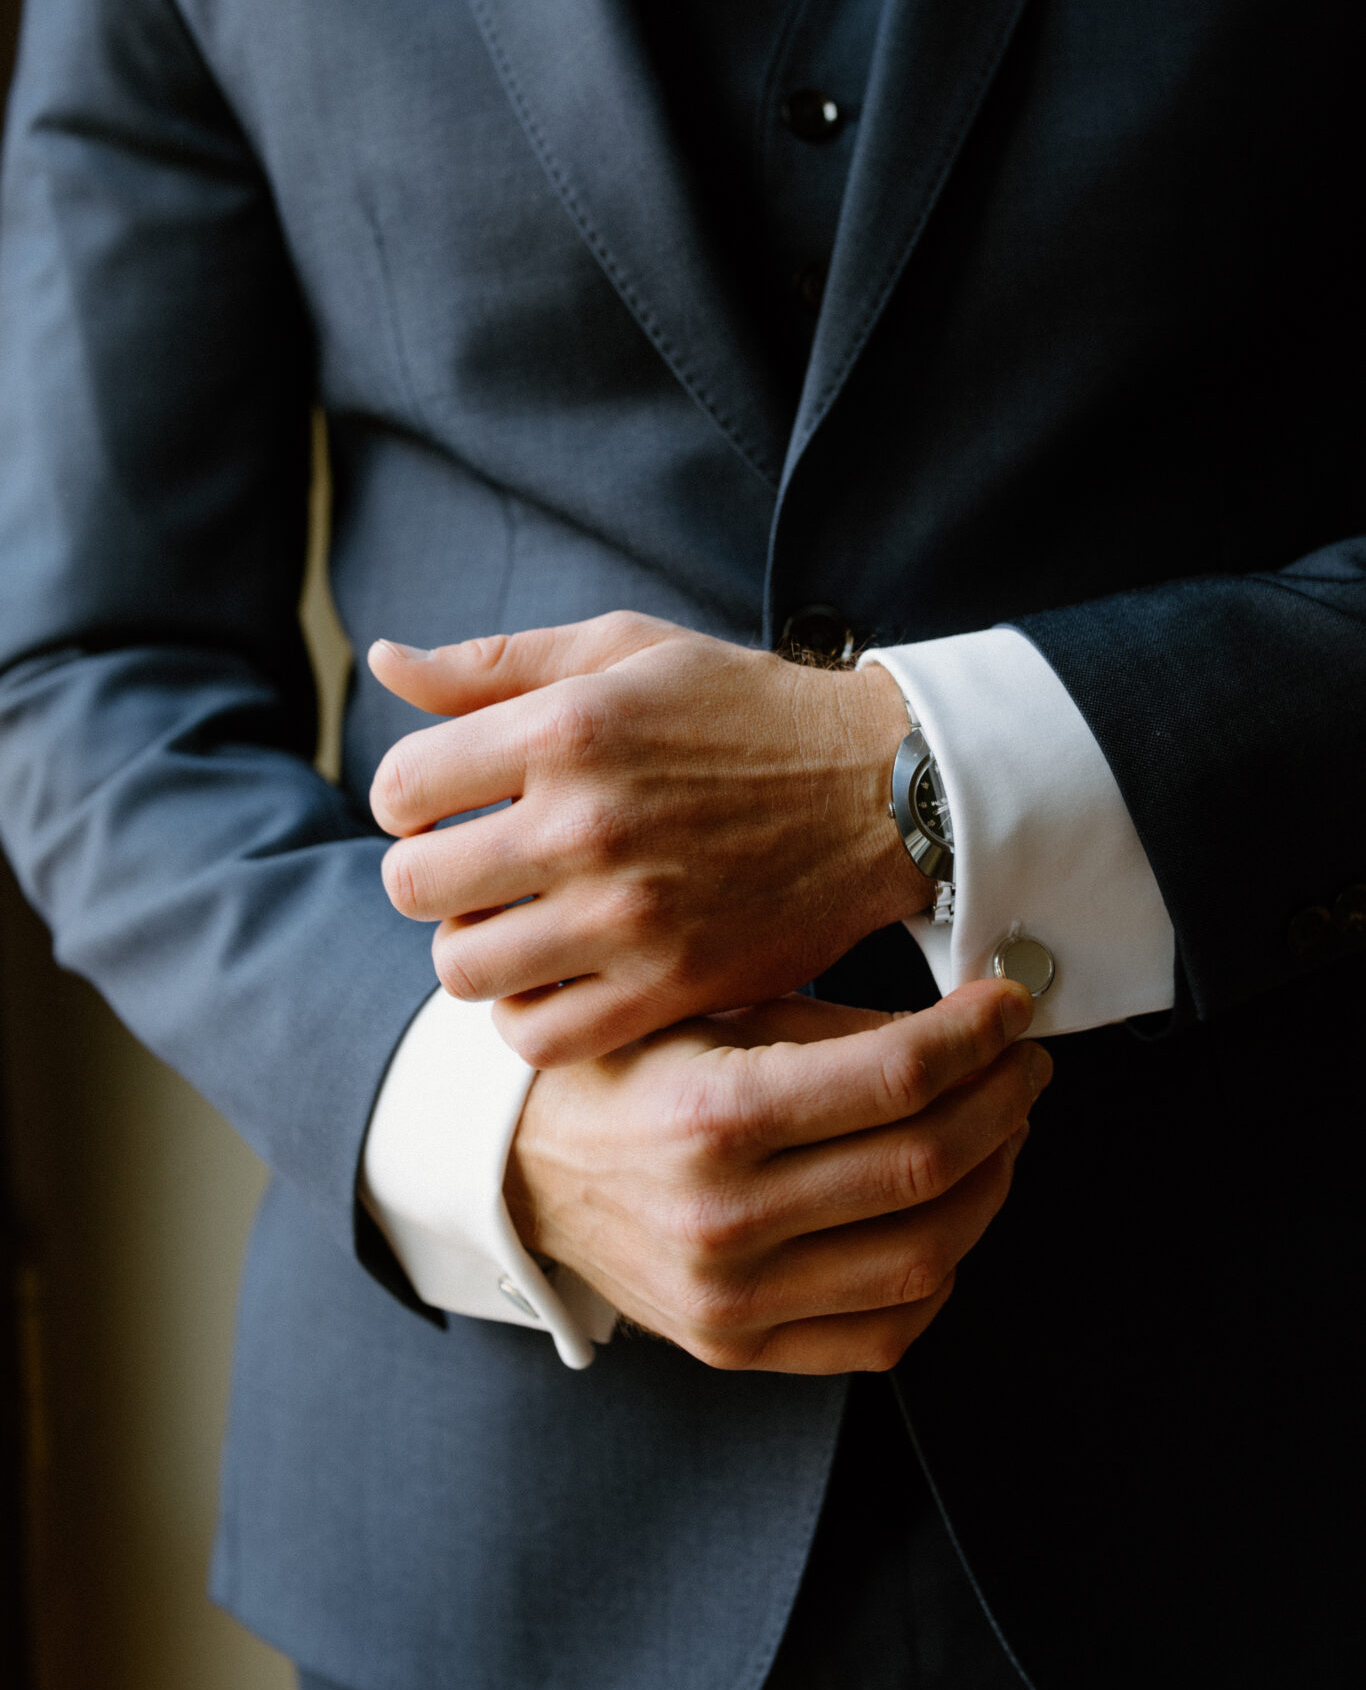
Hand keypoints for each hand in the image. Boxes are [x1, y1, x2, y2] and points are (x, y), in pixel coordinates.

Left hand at [369, 611, 924, 1065]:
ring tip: (514, 925)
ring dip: (474, 950)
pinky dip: (529, 1016)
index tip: (447, 805)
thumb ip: (494, 663)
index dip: (408, 800)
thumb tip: (382, 660)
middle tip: (473, 870)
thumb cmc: (740, 710)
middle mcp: (587, 823)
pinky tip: (557, 978)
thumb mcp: (623, 652)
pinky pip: (540, 1037)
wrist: (881, 789)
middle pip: (412, 886)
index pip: (399, 789)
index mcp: (566, 728)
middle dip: (428, 876)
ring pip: (463, 970)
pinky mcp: (672, 986)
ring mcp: (629, 915)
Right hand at [503, 979, 1049, 1374]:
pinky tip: (947, 1214)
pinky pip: (885, 1333)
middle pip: (924, 1165)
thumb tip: (960, 1034)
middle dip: (1004, 1102)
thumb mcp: (709, 1013)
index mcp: (713, 1114)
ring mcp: (733, 1298)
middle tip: (1023, 1064)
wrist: (524, 1167)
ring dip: (991, 1184)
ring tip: (1001, 1131)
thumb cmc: (626, 1072)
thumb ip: (833, 1029)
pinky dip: (940, 1273)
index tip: (1012, 1008)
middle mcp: (724, 1216)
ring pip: (926, 1255)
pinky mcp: (738, 1349)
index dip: (979, 1038)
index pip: (896, 1079)